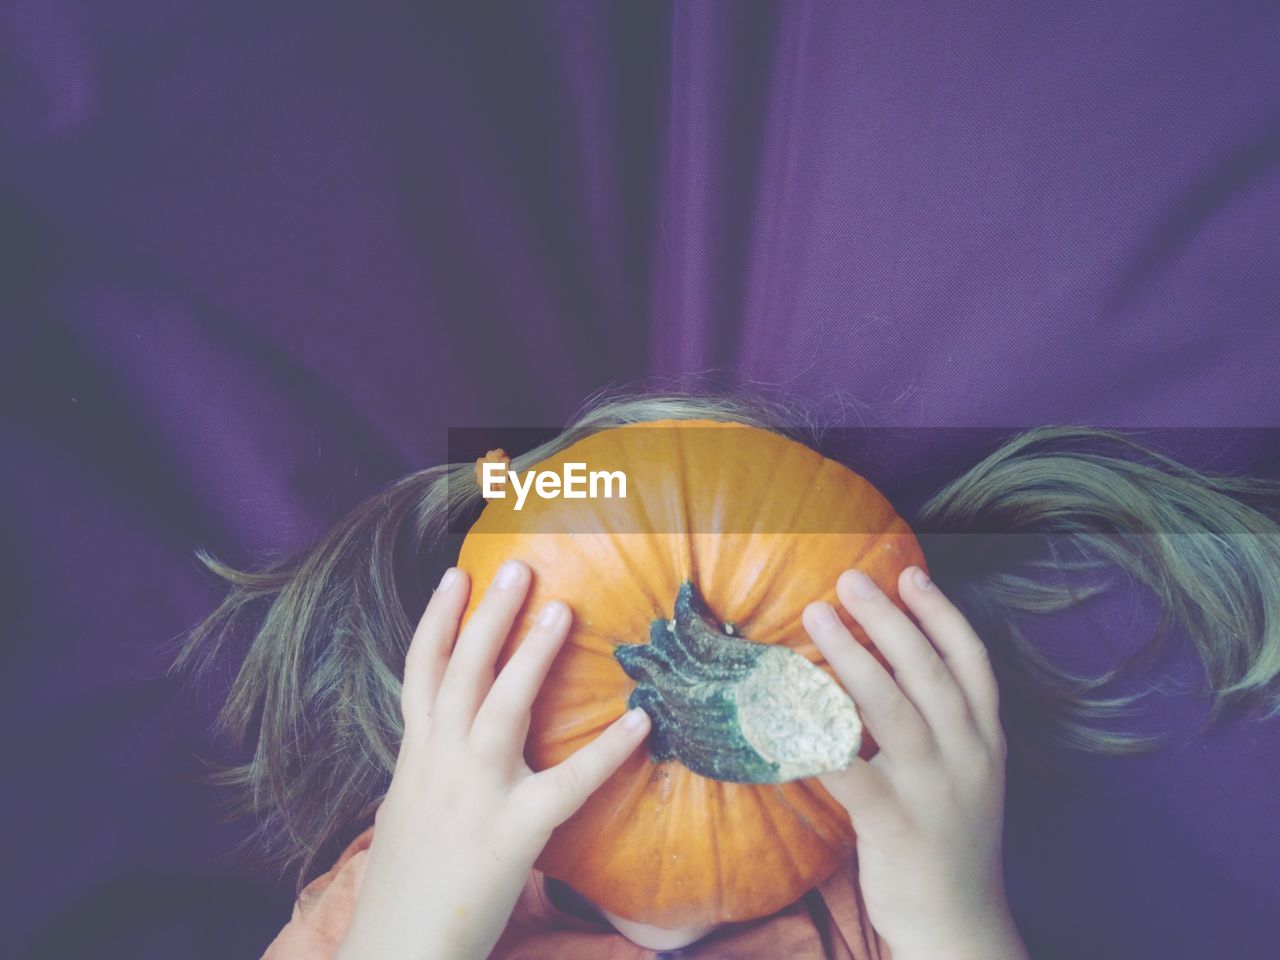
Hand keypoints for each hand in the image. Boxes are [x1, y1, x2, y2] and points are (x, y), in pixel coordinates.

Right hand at [335, 559, 651, 959]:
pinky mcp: (513, 833)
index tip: (456, 573)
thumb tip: (452, 732)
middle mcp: (439, 762)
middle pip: (461, 672)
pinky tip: (640, 720)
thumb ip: (431, 763)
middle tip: (518, 566)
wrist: (398, 949)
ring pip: (501, 708)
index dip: (436, 619)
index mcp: (416, 755)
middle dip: (488, 616)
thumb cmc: (407, 882)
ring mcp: (475, 794)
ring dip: (531, 657)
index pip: (420, 671)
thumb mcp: (407, 808)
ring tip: (561, 610)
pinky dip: (605, 751)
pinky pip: (567, 784)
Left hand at [802, 566, 1027, 959]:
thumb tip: (888, 666)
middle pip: (927, 670)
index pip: (971, 661)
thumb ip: (941, 724)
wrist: (961, 924)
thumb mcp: (967, 775)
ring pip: (891, 706)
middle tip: (850, 579)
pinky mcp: (894, 822)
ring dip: (852, 654)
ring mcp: (932, 788)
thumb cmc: (950, 840)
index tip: (911, 574)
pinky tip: (781, 705)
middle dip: (889, 618)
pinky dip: (814, 732)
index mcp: (985, 739)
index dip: (941, 613)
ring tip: (818, 614)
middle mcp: (966, 755)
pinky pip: (847, 767)